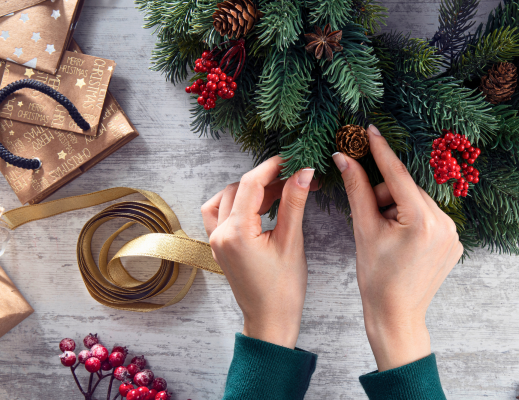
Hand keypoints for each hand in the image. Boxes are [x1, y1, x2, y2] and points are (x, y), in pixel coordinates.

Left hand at [201, 156, 316, 348]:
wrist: (270, 320)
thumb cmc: (283, 289)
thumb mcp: (291, 242)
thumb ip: (294, 203)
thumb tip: (303, 172)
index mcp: (236, 233)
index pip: (251, 184)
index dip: (272, 167)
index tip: (293, 159)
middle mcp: (219, 234)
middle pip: (238, 188)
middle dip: (267, 180)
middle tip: (295, 180)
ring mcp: (215, 241)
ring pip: (225, 198)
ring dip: (249, 190)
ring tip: (278, 193)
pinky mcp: (218, 246)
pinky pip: (218, 213)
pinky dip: (235, 204)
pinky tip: (257, 207)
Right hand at [333, 125, 462, 371]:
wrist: (395, 314)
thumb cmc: (375, 277)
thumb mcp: (363, 229)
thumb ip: (357, 189)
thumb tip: (344, 157)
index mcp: (421, 220)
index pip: (397, 175)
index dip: (381, 150)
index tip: (370, 129)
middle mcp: (444, 223)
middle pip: (406, 189)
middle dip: (384, 196)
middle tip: (370, 218)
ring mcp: (453, 234)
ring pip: (416, 202)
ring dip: (396, 208)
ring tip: (384, 234)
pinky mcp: (454, 242)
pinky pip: (428, 216)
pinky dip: (410, 219)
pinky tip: (399, 240)